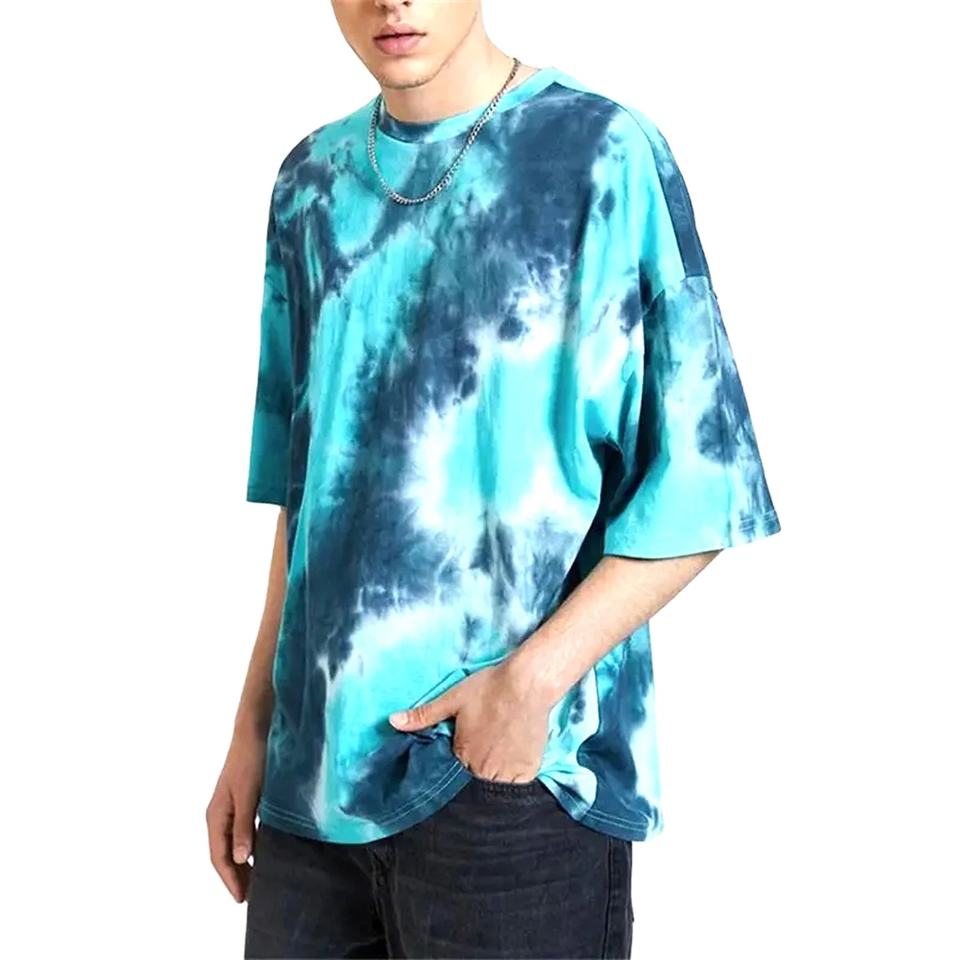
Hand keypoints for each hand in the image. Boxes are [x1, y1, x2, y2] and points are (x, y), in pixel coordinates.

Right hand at [206, 725, 266, 902]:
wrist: (254, 730)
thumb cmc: (251, 760)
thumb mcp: (249, 794)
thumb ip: (244, 825)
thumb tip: (239, 858)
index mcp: (215, 816)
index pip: (219, 856)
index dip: (230, 879)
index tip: (242, 899)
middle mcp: (219, 815)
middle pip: (223, 853)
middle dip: (235, 876)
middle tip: (251, 897)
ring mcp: (230, 807)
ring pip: (233, 844)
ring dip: (242, 863)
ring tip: (256, 881)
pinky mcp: (243, 801)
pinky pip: (242, 832)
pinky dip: (249, 846)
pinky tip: (262, 852)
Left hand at [388, 658, 551, 782]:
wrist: (528, 683)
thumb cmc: (489, 688)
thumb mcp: (453, 698)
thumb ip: (424, 715)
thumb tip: (392, 721)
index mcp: (462, 755)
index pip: (455, 770)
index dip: (460, 759)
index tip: (467, 746)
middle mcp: (483, 770)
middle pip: (476, 779)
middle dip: (477, 768)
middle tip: (486, 745)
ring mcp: (508, 773)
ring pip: (497, 784)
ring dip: (496, 774)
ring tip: (500, 749)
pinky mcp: (529, 770)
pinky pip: (518, 783)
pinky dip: (516, 775)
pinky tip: (515, 754)